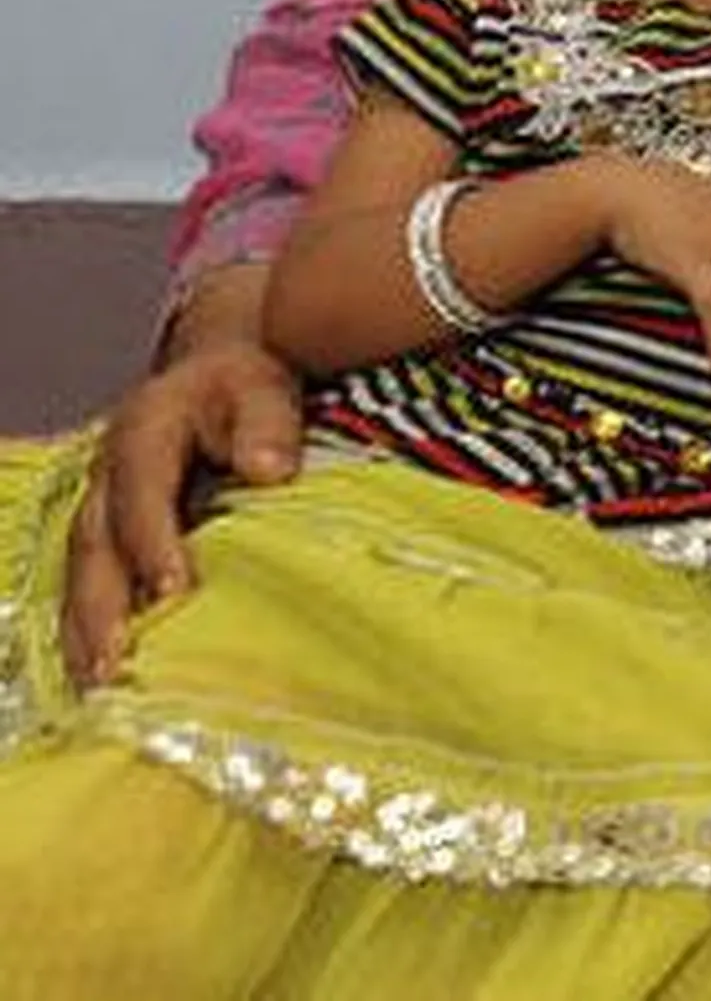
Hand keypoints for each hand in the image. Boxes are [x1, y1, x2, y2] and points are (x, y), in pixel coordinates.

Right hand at [61, 332, 302, 687]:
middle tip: (113, 667)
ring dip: (86, 631)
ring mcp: (101, 510)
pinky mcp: (108, 541)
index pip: (141, 486)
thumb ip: (266, 425)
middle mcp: (108, 475)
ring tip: (100, 688)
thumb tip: (269, 469)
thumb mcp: (261, 391)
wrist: (220, 381)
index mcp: (144, 431)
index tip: (172, 591)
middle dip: (100, 606)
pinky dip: (90, 633)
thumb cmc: (244, 392)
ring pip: (82, 574)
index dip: (152, 538)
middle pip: (95, 542)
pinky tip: (103, 680)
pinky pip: (89, 589)